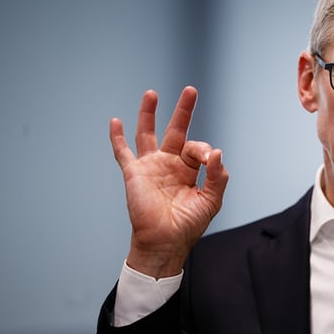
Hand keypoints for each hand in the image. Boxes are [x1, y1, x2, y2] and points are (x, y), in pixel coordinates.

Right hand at [110, 86, 228, 277]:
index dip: (206, 151)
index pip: (198, 149)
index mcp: (189, 171)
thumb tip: (218, 153)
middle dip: (183, 111)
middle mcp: (170, 165)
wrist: (165, 242)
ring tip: (152, 93)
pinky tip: (115, 121)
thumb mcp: (212, 200)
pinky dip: (117, 137)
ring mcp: (151, 167)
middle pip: (176, 131)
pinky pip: (122, 152)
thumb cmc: (188, 226)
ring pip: (148, 134)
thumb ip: (218, 177)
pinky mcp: (134, 173)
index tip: (211, 161)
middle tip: (191, 90)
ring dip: (149, 114)